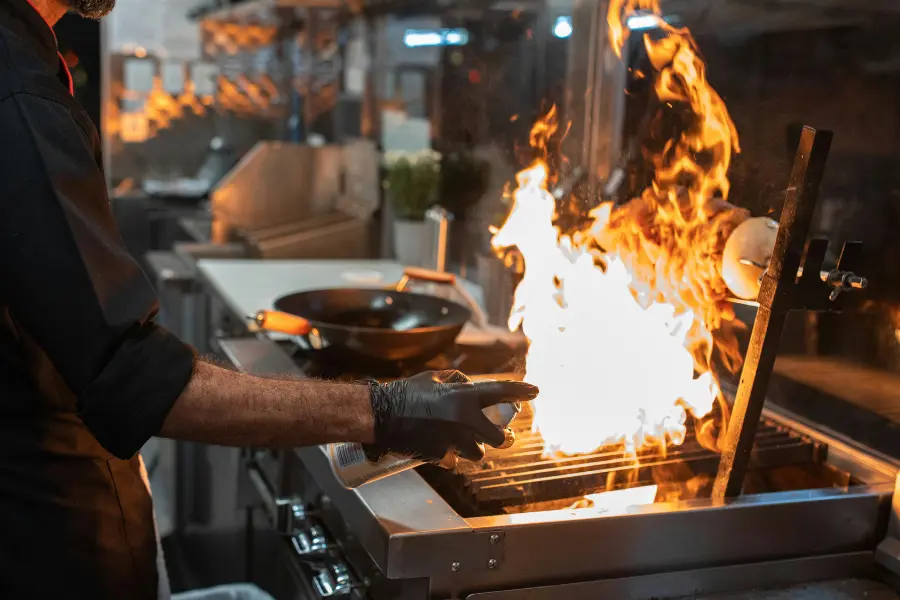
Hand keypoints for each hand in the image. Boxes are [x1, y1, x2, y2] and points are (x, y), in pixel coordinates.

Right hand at [363, 370, 537, 463]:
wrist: (381, 416)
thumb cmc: (405, 393)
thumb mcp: (433, 378)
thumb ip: (457, 380)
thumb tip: (471, 386)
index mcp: (462, 396)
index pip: (499, 391)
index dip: (520, 390)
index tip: (535, 390)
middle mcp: (463, 420)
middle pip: (499, 438)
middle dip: (504, 438)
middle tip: (505, 435)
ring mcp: (453, 441)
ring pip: (478, 453)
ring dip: (473, 448)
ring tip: (461, 440)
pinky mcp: (440, 456)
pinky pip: (455, 461)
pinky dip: (451, 456)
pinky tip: (440, 447)